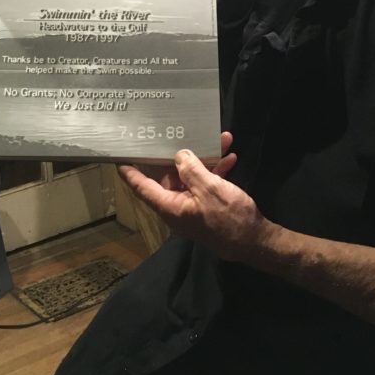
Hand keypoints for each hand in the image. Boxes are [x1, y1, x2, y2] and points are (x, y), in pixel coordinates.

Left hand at [118, 134, 265, 261]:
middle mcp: (178, 207)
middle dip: (181, 154)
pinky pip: (207, 184)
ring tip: (222, 140)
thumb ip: (191, 169)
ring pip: (193, 177)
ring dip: (207, 159)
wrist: (255, 241)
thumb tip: (179, 155)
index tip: (120, 160)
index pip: (143, 188)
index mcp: (171, 206)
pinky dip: (217, 170)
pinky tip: (230, 157)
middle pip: (170, 176)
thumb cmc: (229, 217)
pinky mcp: (209, 206)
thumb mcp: (210, 189)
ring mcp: (194, 206)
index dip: (131, 174)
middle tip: (184, 133)